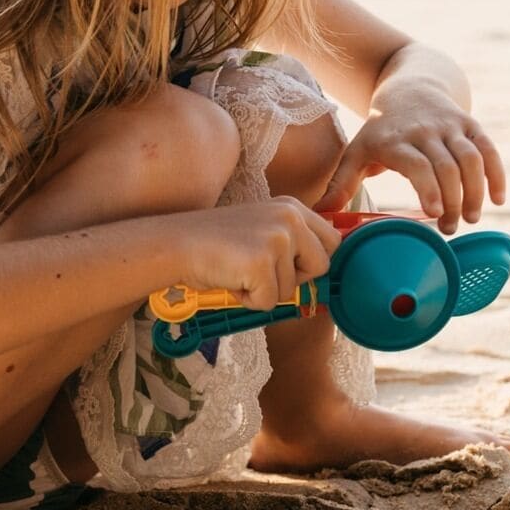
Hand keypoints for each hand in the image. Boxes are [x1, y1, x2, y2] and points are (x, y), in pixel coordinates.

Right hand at [174, 197, 341, 310]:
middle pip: (322, 265)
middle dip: (296, 279)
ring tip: (238, 271)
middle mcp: (290, 217)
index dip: (313, 261)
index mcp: (292, 206)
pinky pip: (269, 302)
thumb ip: (292, 240)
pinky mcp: (262, 263)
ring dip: (264, 290)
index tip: (294, 269)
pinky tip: (231, 280)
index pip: (332, 240)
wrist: (177, 243)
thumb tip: (322, 268)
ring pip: (292, 289)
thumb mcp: (262, 228)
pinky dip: (249, 300)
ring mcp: (277, 239)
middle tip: (262, 272)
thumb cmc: (216, 242)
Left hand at [319, 83, 506, 232]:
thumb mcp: (357, 151)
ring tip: (472, 219)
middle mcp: (425, 131)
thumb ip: (341, 184)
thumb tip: (320, 215)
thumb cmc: (379, 131)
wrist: (409, 88)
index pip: (417, 164)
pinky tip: (498, 200)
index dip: (428, 187)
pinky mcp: (470, 126)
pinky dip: (497, 174)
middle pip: (447, 166)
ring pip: (471, 159)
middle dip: (453, 200)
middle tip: (451, 228)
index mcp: (395, 140)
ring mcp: (451, 127)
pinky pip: (489, 149)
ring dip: (476, 191)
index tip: (434, 213)